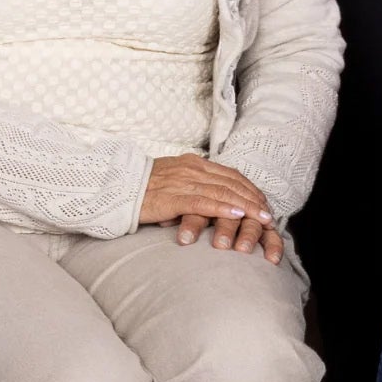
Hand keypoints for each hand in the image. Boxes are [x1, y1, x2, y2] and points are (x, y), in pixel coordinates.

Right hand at [140, 155, 283, 260]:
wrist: (111, 189)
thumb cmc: (139, 190)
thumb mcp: (170, 183)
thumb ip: (190, 186)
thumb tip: (208, 201)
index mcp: (191, 164)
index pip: (229, 175)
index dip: (249, 189)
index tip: (263, 202)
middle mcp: (190, 169)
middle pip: (231, 183)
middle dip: (253, 199)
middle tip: (269, 214)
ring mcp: (181, 182)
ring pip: (222, 192)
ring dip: (246, 205)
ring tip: (261, 217)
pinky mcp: (171, 197)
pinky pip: (203, 202)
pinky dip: (223, 208)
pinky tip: (238, 215)